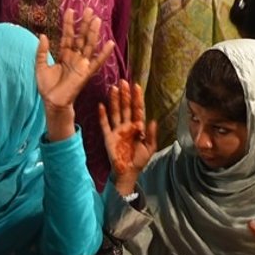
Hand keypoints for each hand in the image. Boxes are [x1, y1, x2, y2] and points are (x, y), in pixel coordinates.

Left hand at [36, 7, 115, 116]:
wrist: (52, 102)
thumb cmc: (47, 87)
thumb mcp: (40, 66)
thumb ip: (41, 52)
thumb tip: (43, 35)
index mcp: (64, 55)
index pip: (68, 36)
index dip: (69, 24)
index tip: (70, 10)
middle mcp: (75, 57)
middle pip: (81, 37)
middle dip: (84, 23)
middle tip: (89, 9)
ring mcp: (81, 64)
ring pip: (89, 45)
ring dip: (93, 33)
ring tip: (97, 19)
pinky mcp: (86, 72)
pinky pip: (97, 61)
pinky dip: (104, 53)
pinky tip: (110, 43)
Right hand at [96, 79, 157, 193]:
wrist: (128, 173)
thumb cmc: (139, 160)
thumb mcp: (150, 148)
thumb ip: (151, 135)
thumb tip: (153, 120)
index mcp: (137, 127)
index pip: (137, 109)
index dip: (137, 98)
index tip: (136, 86)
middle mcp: (126, 126)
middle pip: (125, 107)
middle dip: (125, 95)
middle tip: (123, 81)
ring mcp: (117, 131)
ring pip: (115, 112)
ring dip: (114, 101)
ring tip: (113, 88)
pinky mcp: (108, 137)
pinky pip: (104, 125)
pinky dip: (102, 115)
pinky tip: (101, 105)